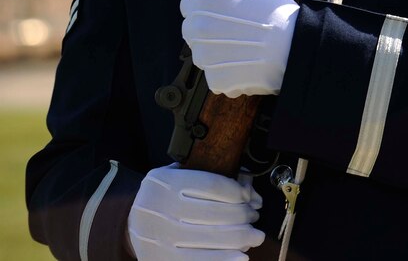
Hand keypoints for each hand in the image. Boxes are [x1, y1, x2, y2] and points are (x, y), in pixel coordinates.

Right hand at [127, 164, 263, 259]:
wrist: (131, 221)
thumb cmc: (165, 196)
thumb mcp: (179, 175)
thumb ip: (211, 175)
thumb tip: (249, 190)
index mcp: (166, 183)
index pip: (212, 185)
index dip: (239, 192)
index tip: (251, 198)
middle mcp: (159, 209)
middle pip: (215, 214)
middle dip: (244, 216)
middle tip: (255, 217)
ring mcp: (159, 237)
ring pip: (210, 239)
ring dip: (240, 238)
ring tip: (255, 236)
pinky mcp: (160, 259)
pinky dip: (223, 259)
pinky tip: (240, 256)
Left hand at [167, 0, 298, 96]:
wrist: (298, 45)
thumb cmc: (275, 12)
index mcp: (203, 1)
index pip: (189, 5)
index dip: (211, 6)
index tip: (232, 11)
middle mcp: (198, 29)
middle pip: (192, 31)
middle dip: (211, 30)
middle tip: (241, 30)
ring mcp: (205, 57)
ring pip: (203, 54)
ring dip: (220, 52)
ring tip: (246, 47)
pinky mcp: (216, 79)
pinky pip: (215, 76)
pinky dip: (230, 73)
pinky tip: (248, 64)